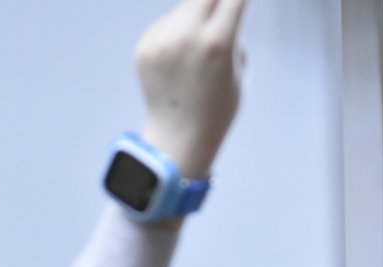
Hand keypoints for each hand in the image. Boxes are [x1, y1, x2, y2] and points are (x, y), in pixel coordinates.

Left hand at [135, 0, 248, 180]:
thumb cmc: (217, 107)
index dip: (237, 0)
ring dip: (194, 16)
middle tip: (219, 19)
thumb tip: (223, 8)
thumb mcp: (239, 67)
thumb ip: (232, 32)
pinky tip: (178, 58)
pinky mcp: (143, 49)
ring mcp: (160, 42)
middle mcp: (186, 37)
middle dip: (216, 3)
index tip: (238, 4)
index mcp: (217, 42)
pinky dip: (174, 31)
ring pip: (182, 8)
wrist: (179, 137)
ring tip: (197, 48)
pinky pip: (164, 24)